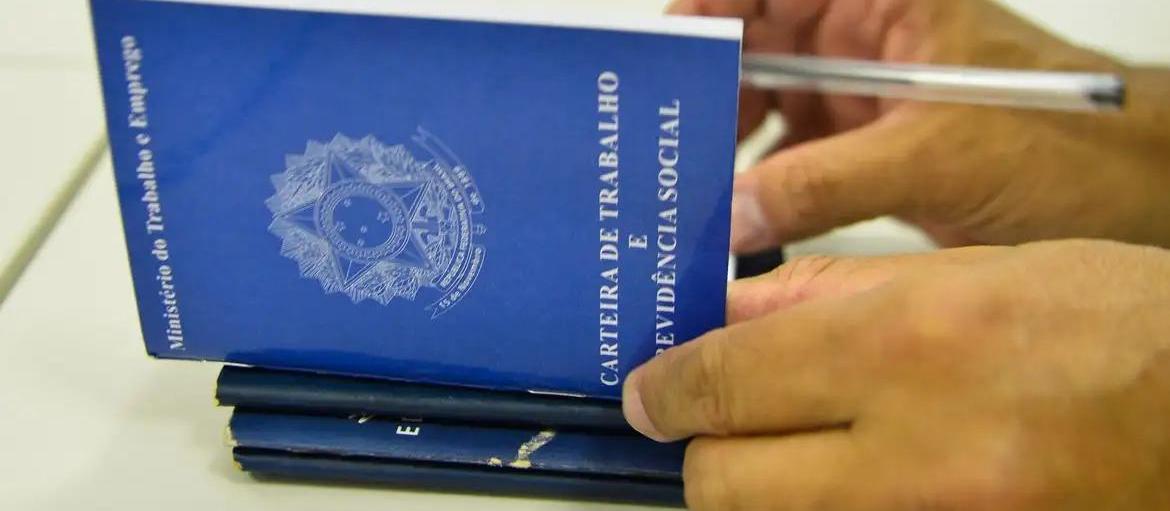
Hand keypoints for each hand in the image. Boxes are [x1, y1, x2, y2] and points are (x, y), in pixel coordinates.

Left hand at [623, 240, 1169, 509]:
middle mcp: (917, 455)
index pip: (725, 383)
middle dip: (706, 454)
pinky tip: (850, 478)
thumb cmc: (1108, 324)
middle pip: (726, 488)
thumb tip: (729, 317)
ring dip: (764, 491)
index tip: (651, 393)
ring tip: (795, 448)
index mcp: (909, 346)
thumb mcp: (966, 274)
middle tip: (718, 426)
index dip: (668, 390)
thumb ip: (828, 296)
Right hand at [668, 0, 1169, 250]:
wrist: (1127, 199)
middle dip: (703, 84)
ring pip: (762, 105)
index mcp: (884, 1)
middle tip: (655, 132)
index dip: (712, 4)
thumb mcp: (937, 154)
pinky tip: (723, 215)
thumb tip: (731, 213)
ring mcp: (859, 98)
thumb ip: (827, 183)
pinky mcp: (861, 154)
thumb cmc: (1069, 142)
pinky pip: (786, 161)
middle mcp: (862, 40)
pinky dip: (752, 187)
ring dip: (720, 140)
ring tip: (677, 181)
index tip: (663, 47)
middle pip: (754, 45)